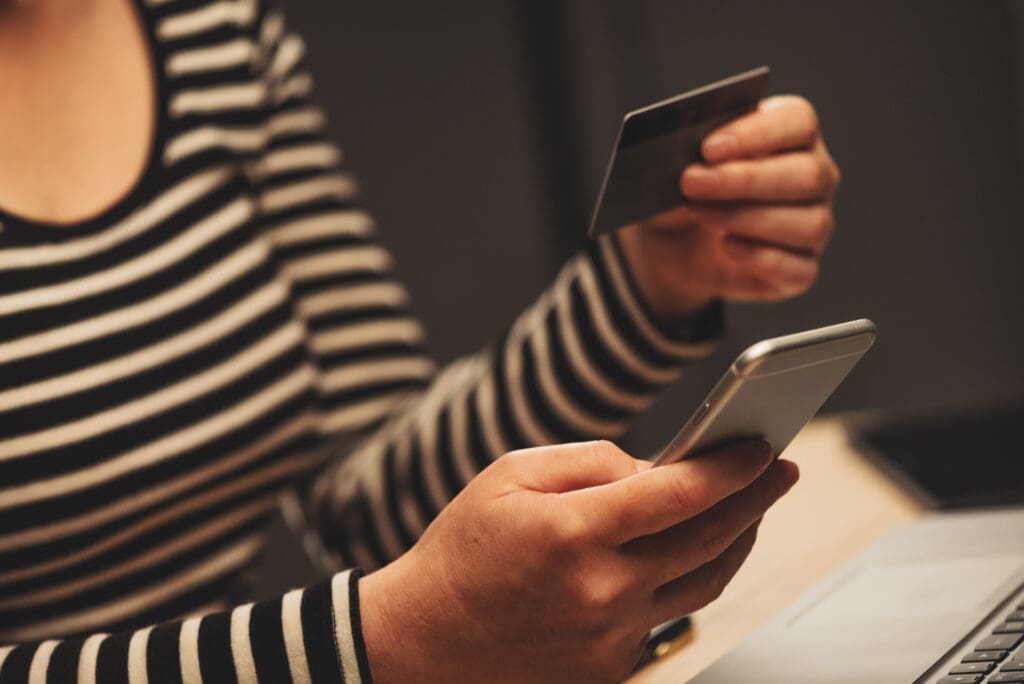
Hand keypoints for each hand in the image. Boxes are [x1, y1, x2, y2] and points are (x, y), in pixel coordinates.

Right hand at [360, 440, 797, 682]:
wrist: (423, 638)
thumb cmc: (464, 548)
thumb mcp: (510, 474)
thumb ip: (588, 461)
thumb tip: (654, 468)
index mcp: (574, 533)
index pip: (680, 492)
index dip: (731, 465)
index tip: (761, 444)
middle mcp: (601, 590)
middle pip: (709, 539)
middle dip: (756, 499)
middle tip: (779, 472)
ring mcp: (610, 636)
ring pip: (705, 584)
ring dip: (739, 541)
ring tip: (751, 510)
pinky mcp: (611, 665)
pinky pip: (670, 617)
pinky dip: (690, 580)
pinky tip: (694, 554)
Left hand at [617, 95, 840, 319]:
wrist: (671, 244)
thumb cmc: (686, 191)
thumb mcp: (674, 165)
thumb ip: (685, 152)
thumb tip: (686, 156)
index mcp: (791, 134)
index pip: (798, 121)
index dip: (757, 133)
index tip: (709, 148)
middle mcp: (813, 176)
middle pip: (807, 174)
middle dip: (745, 179)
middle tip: (693, 183)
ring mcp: (813, 224)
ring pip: (808, 224)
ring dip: (746, 219)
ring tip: (701, 214)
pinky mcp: (801, 268)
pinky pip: (799, 269)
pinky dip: (762, 259)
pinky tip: (728, 247)